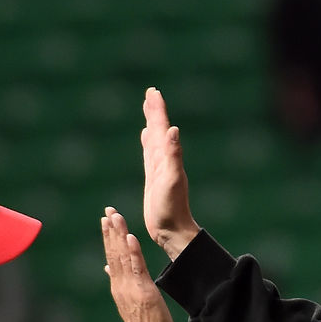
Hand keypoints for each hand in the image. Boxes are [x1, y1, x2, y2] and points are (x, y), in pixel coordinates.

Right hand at [101, 207, 174, 321]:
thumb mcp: (129, 300)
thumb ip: (119, 281)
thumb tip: (107, 268)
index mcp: (118, 285)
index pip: (111, 256)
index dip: (109, 237)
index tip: (106, 219)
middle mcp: (121, 283)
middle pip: (114, 252)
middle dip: (111, 231)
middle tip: (108, 210)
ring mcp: (131, 286)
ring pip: (122, 256)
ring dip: (119, 236)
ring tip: (115, 217)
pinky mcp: (143, 290)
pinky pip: (137, 267)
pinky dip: (133, 252)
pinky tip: (131, 237)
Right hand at [141, 87, 199, 260]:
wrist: (172, 229)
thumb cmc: (171, 208)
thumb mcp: (172, 180)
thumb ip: (173, 155)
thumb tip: (173, 130)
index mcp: (168, 157)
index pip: (162, 127)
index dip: (157, 110)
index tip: (153, 92)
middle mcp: (164, 159)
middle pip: (158, 129)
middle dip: (154, 111)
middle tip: (151, 93)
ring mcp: (159, 168)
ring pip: (154, 139)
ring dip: (152, 124)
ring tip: (148, 109)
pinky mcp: (153, 177)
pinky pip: (149, 153)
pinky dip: (148, 143)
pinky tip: (146, 138)